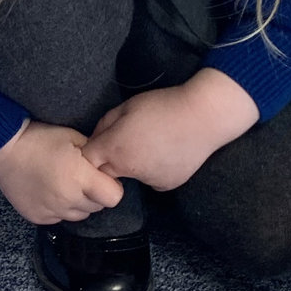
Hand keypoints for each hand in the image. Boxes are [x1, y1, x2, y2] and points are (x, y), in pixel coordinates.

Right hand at [0, 120, 124, 224]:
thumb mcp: (74, 137)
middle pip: (97, 207)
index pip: (114, 197)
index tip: (102, 177)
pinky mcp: (39, 218)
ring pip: (80, 215)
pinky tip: (50, 191)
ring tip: (66, 185)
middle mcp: (68, 199)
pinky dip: (60, 208)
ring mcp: (52, 211)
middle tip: (81, 178)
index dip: (111, 186)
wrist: (3, 150)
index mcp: (80, 177)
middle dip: (94, 194)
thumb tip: (108, 168)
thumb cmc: (40, 138)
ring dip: (78, 203)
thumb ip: (95, 155)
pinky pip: (60, 218)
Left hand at [81, 68, 258, 190]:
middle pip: (105, 174)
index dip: (90, 152)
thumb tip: (96, 139)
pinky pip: (151, 179)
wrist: (204, 117)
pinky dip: (153, 169)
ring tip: (152, 144)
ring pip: (130, 177)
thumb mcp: (128, 106)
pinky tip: (166, 153)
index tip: (97, 145)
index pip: (86, 161)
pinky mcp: (166, 185)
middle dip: (108, 163)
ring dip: (133, 165)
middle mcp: (128, 170)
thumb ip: (105, 124)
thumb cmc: (163, 105)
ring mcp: (148, 181)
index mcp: (114, 149)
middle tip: (124, 144)